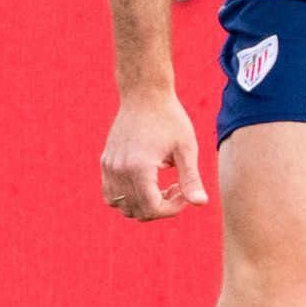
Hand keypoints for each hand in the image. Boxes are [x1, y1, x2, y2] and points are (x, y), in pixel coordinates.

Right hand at [100, 90, 208, 220]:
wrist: (144, 95)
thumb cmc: (170, 119)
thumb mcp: (186, 149)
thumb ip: (191, 179)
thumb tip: (201, 204)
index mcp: (138, 168)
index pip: (152, 208)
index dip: (172, 209)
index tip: (185, 193)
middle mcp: (118, 170)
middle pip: (136, 211)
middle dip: (160, 207)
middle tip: (178, 188)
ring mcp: (109, 166)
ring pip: (121, 206)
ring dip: (143, 205)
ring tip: (162, 187)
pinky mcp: (105, 162)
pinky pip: (111, 194)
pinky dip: (128, 197)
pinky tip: (147, 182)